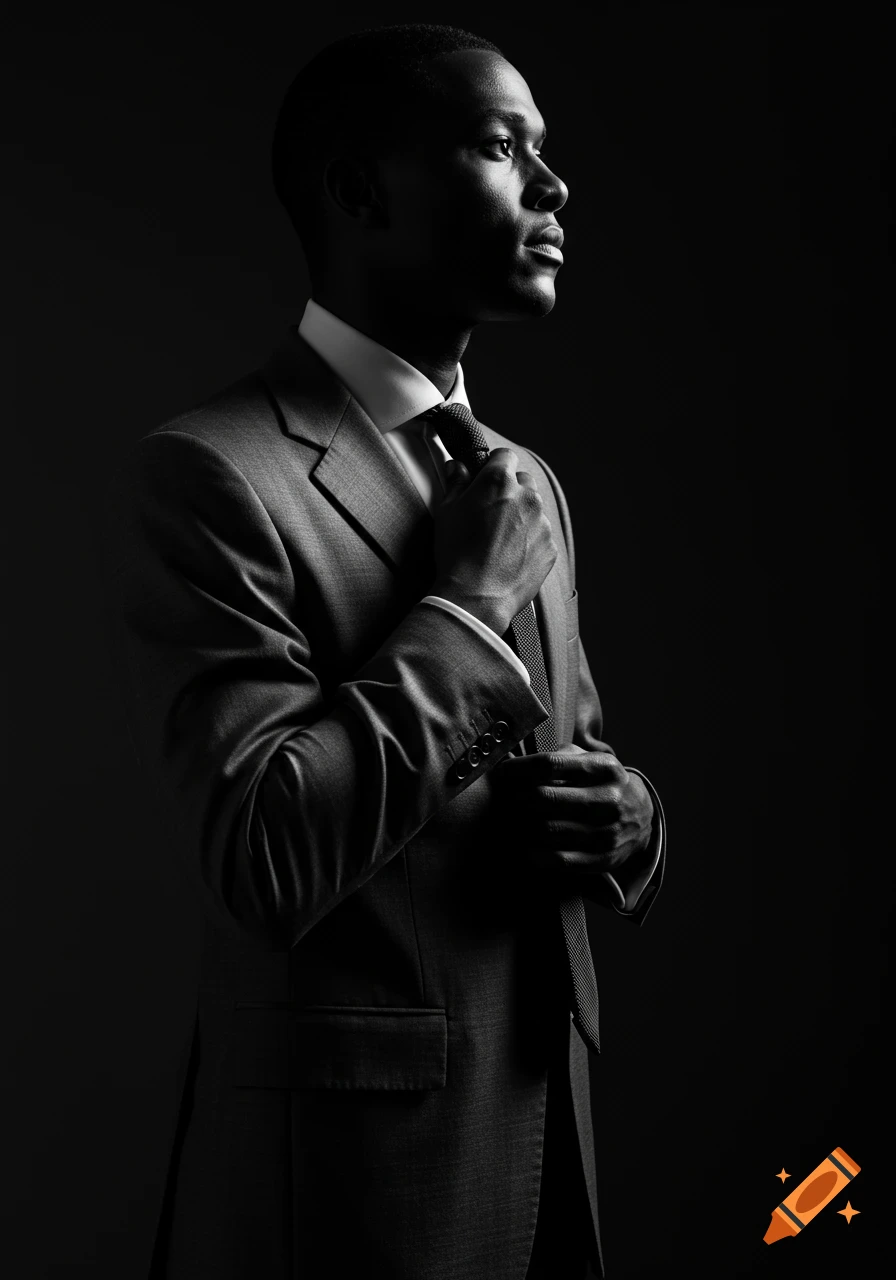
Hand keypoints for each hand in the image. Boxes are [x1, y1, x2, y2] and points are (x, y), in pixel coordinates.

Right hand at [432, 449, 557, 634]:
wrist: (476, 597)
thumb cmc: (456, 555)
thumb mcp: (446, 513)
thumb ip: (456, 484)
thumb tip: (457, 468)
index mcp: (499, 483)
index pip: (505, 456)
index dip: (495, 465)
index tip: (488, 476)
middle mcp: (526, 498)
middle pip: (523, 481)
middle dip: (510, 490)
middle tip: (491, 511)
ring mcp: (541, 523)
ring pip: (534, 509)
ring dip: (521, 516)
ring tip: (499, 538)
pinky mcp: (550, 547)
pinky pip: (541, 535)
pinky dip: (530, 540)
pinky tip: (510, 555)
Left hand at [491, 743, 653, 877]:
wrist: (642, 816)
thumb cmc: (600, 783)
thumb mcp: (589, 761)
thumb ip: (556, 758)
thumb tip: (511, 760)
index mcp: (603, 768)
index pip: (549, 765)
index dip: (518, 769)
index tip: (501, 772)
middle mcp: (608, 798)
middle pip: (545, 798)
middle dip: (516, 798)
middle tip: (503, 799)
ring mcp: (607, 831)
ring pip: (547, 830)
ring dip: (520, 826)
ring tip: (509, 821)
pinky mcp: (603, 858)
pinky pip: (559, 859)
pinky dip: (534, 853)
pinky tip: (525, 846)